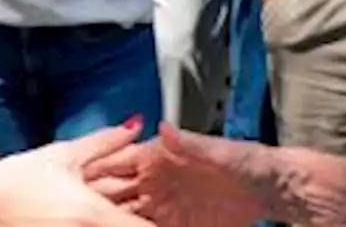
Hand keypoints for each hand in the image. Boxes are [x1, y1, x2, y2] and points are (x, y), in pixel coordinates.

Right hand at [0, 120, 152, 225]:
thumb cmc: (11, 182)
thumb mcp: (62, 156)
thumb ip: (105, 142)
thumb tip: (135, 126)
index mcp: (94, 216)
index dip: (162, 224)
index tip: (168, 215)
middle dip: (143, 224)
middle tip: (144, 212)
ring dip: (118, 225)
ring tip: (112, 215)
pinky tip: (85, 222)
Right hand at [87, 123, 267, 226]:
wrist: (271, 189)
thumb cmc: (246, 161)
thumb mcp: (218, 150)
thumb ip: (188, 143)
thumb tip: (164, 127)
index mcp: (159, 157)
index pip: (118, 163)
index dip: (95, 170)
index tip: (74, 179)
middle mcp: (155, 183)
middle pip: (114, 194)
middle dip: (95, 200)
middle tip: (75, 209)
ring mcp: (163, 208)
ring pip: (126, 217)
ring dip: (111, 220)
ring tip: (91, 223)